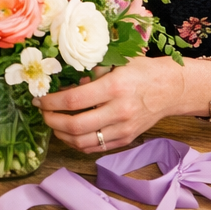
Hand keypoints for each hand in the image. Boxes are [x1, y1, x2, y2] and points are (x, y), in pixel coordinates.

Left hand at [36, 58, 188, 151]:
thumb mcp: (114, 62)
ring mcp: (124, 128)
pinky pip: (96, 147)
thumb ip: (89, 71)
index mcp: (114, 87)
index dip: (51, 102)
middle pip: (76, 126)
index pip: (74, 100)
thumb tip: (61, 80)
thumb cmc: (141, 70)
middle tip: (42, 112)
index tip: (39, 99)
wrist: (171, 89)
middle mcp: (119, 111)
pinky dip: (77, 143)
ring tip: (52, 122)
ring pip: (84, 141)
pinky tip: (68, 132)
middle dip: (51, 120)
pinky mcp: (127, 139)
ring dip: (61, 134)